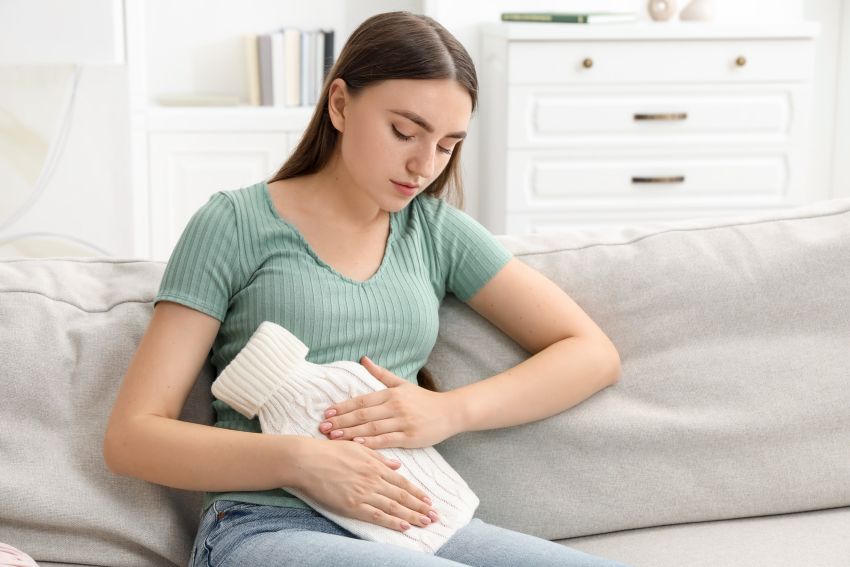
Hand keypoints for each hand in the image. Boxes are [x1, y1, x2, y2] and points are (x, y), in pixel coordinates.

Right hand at [294, 437, 438, 531]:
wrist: (306, 461)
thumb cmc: (329, 452)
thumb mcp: (357, 449)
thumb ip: (378, 458)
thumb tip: (397, 466)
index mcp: (375, 466)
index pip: (402, 482)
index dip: (417, 492)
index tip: (428, 499)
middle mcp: (373, 480)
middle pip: (402, 496)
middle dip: (420, 506)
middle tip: (434, 515)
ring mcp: (363, 494)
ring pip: (393, 507)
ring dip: (411, 516)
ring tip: (425, 522)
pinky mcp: (352, 505)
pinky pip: (376, 516)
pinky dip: (392, 521)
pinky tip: (404, 526)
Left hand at [318, 356, 457, 448]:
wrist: (450, 412)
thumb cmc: (423, 400)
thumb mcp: (402, 384)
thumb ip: (381, 374)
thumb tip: (363, 358)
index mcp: (391, 394)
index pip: (361, 400)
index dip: (343, 407)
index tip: (327, 412)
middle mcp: (395, 407)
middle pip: (363, 415)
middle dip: (341, 421)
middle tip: (323, 427)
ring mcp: (402, 422)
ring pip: (371, 428)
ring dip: (351, 433)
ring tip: (333, 437)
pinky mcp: (410, 437)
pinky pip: (387, 440)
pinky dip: (371, 443)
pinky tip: (357, 445)